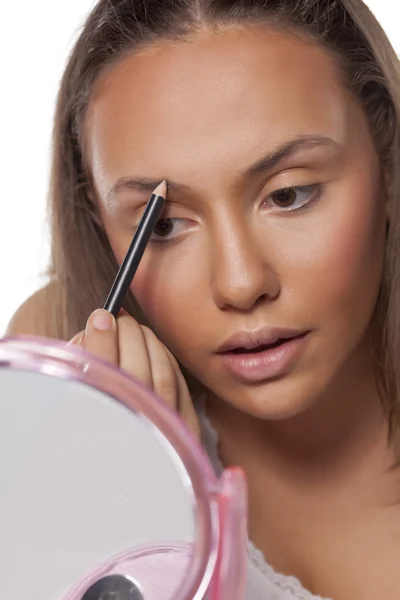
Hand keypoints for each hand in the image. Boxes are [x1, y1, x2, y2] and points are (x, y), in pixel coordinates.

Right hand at [69, 309, 199, 439]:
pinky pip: (180, 384)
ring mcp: (166, 437)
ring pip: (163, 374)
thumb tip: (94, 332)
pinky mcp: (186, 433)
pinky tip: (153, 349)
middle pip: (137, 371)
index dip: (101, 341)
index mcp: (100, 439)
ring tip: (133, 329)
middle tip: (117, 318)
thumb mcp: (79, 413)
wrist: (132, 495)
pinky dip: (166, 359)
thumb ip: (84, 376)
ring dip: (148, 342)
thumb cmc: (98, 448)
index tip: (100, 317)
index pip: (102, 379)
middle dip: (128, 334)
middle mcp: (136, 439)